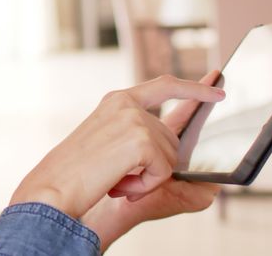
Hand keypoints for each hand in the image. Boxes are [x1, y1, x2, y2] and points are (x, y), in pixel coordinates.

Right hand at [81, 70, 223, 249]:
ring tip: (114, 178)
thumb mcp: (107, 143)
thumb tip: (180, 153)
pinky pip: (164, 172)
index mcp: (117, 101)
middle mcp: (127, 104)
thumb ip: (138, 135)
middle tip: (117, 175)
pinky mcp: (141, 140)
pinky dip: (145, 187)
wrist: (53, 186)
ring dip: (147, 178)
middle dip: (155, 165)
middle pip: (171, 139)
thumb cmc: (74, 172)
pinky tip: (119, 184)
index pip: (165, 85)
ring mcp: (135, 120)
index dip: (194, 89)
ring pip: (170, 158)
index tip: (218, 88)